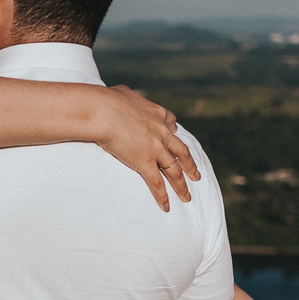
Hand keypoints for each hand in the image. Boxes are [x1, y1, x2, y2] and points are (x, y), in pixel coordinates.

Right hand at [96, 85, 199, 211]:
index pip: (171, 124)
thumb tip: (121, 96)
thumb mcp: (124, 92)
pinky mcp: (145, 162)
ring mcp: (156, 149)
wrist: (102, 110)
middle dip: (190, 165)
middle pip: (181, 152)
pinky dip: (162, 197)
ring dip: (182, 186)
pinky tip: (166, 207)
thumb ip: (129, 97)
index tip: (176, 135)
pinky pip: (157, 184)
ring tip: (187, 197)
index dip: (174, 132)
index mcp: (157, 114)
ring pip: (174, 171)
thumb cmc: (107, 99)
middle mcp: (162, 133)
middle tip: (196, 176)